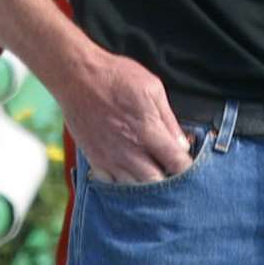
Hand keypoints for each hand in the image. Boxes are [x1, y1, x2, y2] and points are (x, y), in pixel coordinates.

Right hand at [55, 52, 190, 184]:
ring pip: (135, 188)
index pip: (177, 163)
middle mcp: (129, 150)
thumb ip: (169, 119)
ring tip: (151, 170)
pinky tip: (129, 170)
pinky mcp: (95, 160)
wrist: (76, 77)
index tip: (187, 164)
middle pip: (157, 183)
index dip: (187, 167)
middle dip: (168, 179)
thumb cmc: (115, 77)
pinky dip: (124, 182)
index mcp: (148, 130)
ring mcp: (110, 158)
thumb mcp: (152, 88)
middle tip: (170, 168)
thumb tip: (181, 143)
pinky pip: (113, 184)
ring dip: (146, 183)